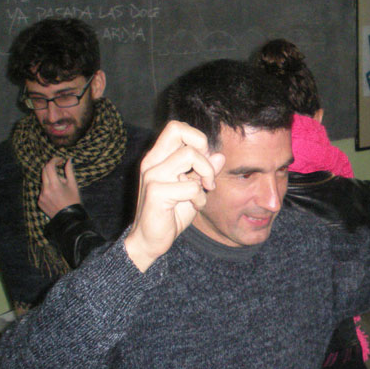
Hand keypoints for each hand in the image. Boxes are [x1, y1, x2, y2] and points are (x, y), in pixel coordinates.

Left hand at [39, 157, 80, 217]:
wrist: (69, 218)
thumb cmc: (73, 200)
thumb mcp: (73, 185)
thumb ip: (69, 171)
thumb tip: (69, 159)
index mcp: (55, 184)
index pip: (49, 166)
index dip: (54, 160)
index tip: (59, 160)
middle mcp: (46, 189)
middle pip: (44, 171)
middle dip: (50, 168)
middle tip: (58, 168)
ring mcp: (41, 196)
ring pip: (43, 181)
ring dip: (49, 180)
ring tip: (59, 187)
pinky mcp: (39, 202)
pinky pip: (42, 191)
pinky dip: (47, 189)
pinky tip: (55, 196)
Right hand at [124, 121, 224, 271]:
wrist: (150, 241)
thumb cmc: (170, 213)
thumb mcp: (192, 189)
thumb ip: (204, 171)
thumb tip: (220, 155)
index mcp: (157, 157)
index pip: (176, 127)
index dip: (197, 139)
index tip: (204, 161)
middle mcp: (152, 162)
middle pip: (178, 130)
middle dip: (202, 146)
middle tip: (205, 170)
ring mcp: (152, 175)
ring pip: (190, 155)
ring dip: (206, 174)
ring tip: (203, 191)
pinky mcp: (156, 192)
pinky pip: (192, 186)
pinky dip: (200, 198)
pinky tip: (195, 206)